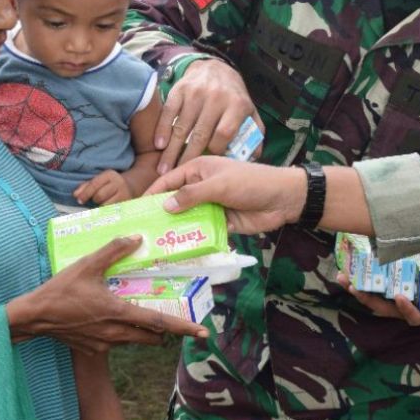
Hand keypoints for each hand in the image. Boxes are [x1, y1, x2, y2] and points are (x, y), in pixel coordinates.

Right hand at [9, 236, 208, 353]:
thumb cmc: (60, 290)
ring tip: (141, 312)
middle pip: (152, 336)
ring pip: (136, 340)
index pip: (160, 322)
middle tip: (173, 317)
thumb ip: (114, 249)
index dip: (184, 327)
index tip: (203, 332)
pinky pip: (117, 341)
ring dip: (144, 330)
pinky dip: (123, 332)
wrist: (34, 317)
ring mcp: (105, 344)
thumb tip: (137, 238)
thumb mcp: (87, 264)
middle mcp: (117, 333)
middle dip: (165, 329)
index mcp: (120, 313)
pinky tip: (111, 316)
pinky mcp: (94, 348)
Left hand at [73, 170, 133, 205]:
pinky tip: (107, 207)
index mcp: (109, 174)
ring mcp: (124, 194)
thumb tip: (75, 195)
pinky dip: (107, 211)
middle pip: (99, 196)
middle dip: (94, 199)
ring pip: (106, 205)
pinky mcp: (127, 203)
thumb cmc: (110, 183)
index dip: (85, 193)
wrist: (132, 185)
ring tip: (103, 202)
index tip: (79, 200)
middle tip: (94, 200)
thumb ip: (86, 186)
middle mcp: (118, 183)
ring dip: (100, 206)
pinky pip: (112, 210)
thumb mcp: (100, 180)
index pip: (94, 185)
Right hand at [147, 156, 305, 233]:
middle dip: (162, 214)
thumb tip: (165, 206)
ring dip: (177, 229)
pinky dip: (193, 238)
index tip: (137, 208)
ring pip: (188, 218)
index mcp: (199, 169)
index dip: (153, 192)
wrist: (282, 199)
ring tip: (157, 244)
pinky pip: (202, 230)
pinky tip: (180, 250)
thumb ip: (191, 195)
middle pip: (176, 201)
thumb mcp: (218, 185)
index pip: (170, 180)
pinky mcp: (220, 222)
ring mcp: (211, 205)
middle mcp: (201, 187)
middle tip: (143, 231)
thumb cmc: (250, 183)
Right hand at [154, 59, 263, 172]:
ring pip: (182, 126)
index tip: (209, 161)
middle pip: (200, 133)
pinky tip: (159, 145)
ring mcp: (196, 92)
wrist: (216, 69)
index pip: (225, 133)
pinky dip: (162, 129)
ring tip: (163, 169)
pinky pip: (169, 112)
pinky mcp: (180, 89)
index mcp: (237, 105)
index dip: (216, 150)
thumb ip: (255, 134)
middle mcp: (216, 97)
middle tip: (178, 176)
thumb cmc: (233, 98)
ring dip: (171, 150)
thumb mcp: (250, 112)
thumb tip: (252, 158)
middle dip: (187, 157)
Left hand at [336, 251, 419, 328]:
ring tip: (342, 277)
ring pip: (376, 302)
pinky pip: (377, 292)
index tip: (401, 297)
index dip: (407, 309)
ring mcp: (401, 303)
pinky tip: (350, 271)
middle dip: (368, 299)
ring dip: (359, 291)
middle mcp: (412, 310)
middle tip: (352, 285)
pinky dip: (364, 285)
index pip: (415, 316)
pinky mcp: (396, 294)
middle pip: (386, 310)